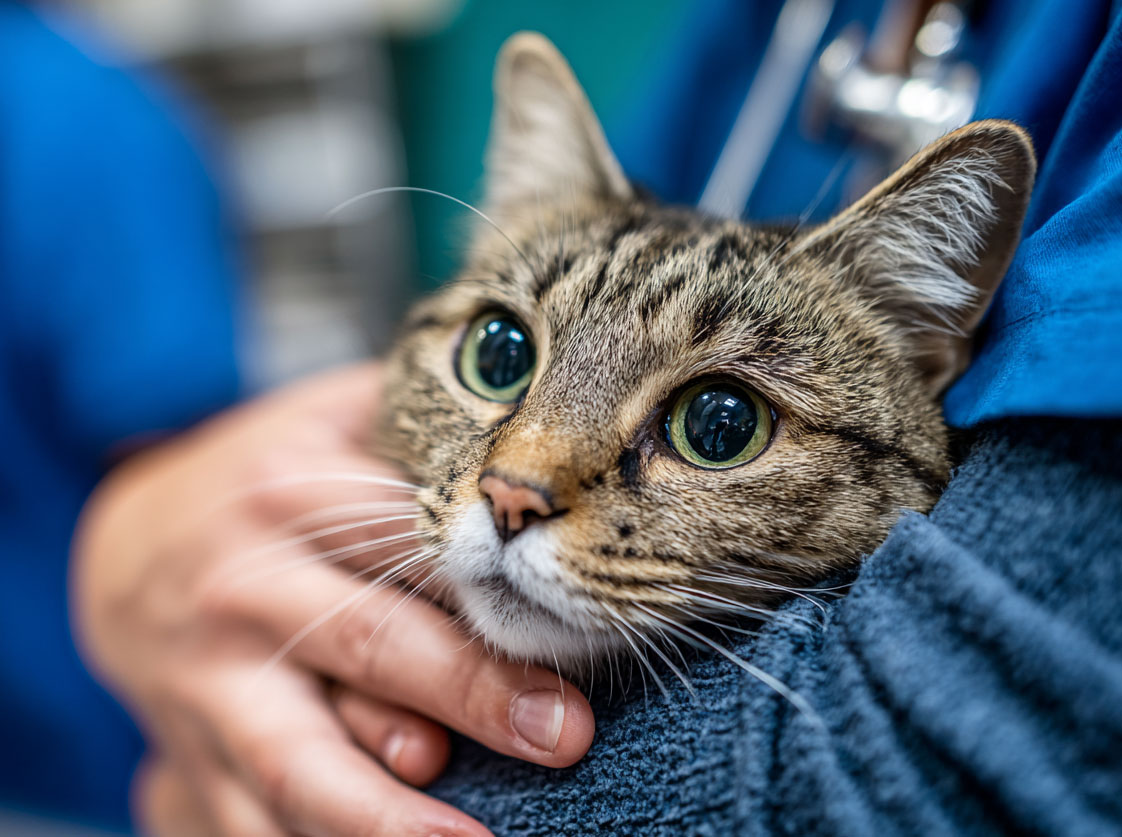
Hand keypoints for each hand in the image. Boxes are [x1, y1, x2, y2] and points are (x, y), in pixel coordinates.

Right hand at [72, 363, 594, 835]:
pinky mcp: (191, 750)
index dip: (492, 586)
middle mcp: (245, 588)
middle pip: (370, 646)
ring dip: (388, 817)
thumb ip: (414, 421)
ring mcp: (209, 681)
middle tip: (566, 735)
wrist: (125, 546)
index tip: (575, 626)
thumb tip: (533, 419)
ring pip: (301, 760)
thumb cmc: (260, 481)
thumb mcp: (324, 421)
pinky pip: (249, 821)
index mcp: (287, 496)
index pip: (408, 543)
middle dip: (474, 696)